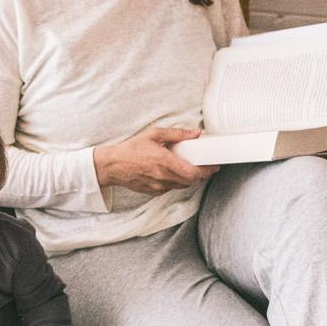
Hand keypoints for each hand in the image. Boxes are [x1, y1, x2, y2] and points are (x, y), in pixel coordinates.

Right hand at [94, 127, 218, 192]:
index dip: (207, 171)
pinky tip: (171, 173)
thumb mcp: (153, 135)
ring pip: (182, 186)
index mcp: (165, 162)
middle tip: (205, 167)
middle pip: (191, 181)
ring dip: (188, 179)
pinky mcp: (153, 191)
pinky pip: (170, 188)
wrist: (112, 166)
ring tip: (188, 168)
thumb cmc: (131, 149)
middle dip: (201, 175)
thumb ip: (176, 134)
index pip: (193, 173)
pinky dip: (175, 182)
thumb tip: (195, 134)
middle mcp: (163, 177)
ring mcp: (158, 186)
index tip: (213, 167)